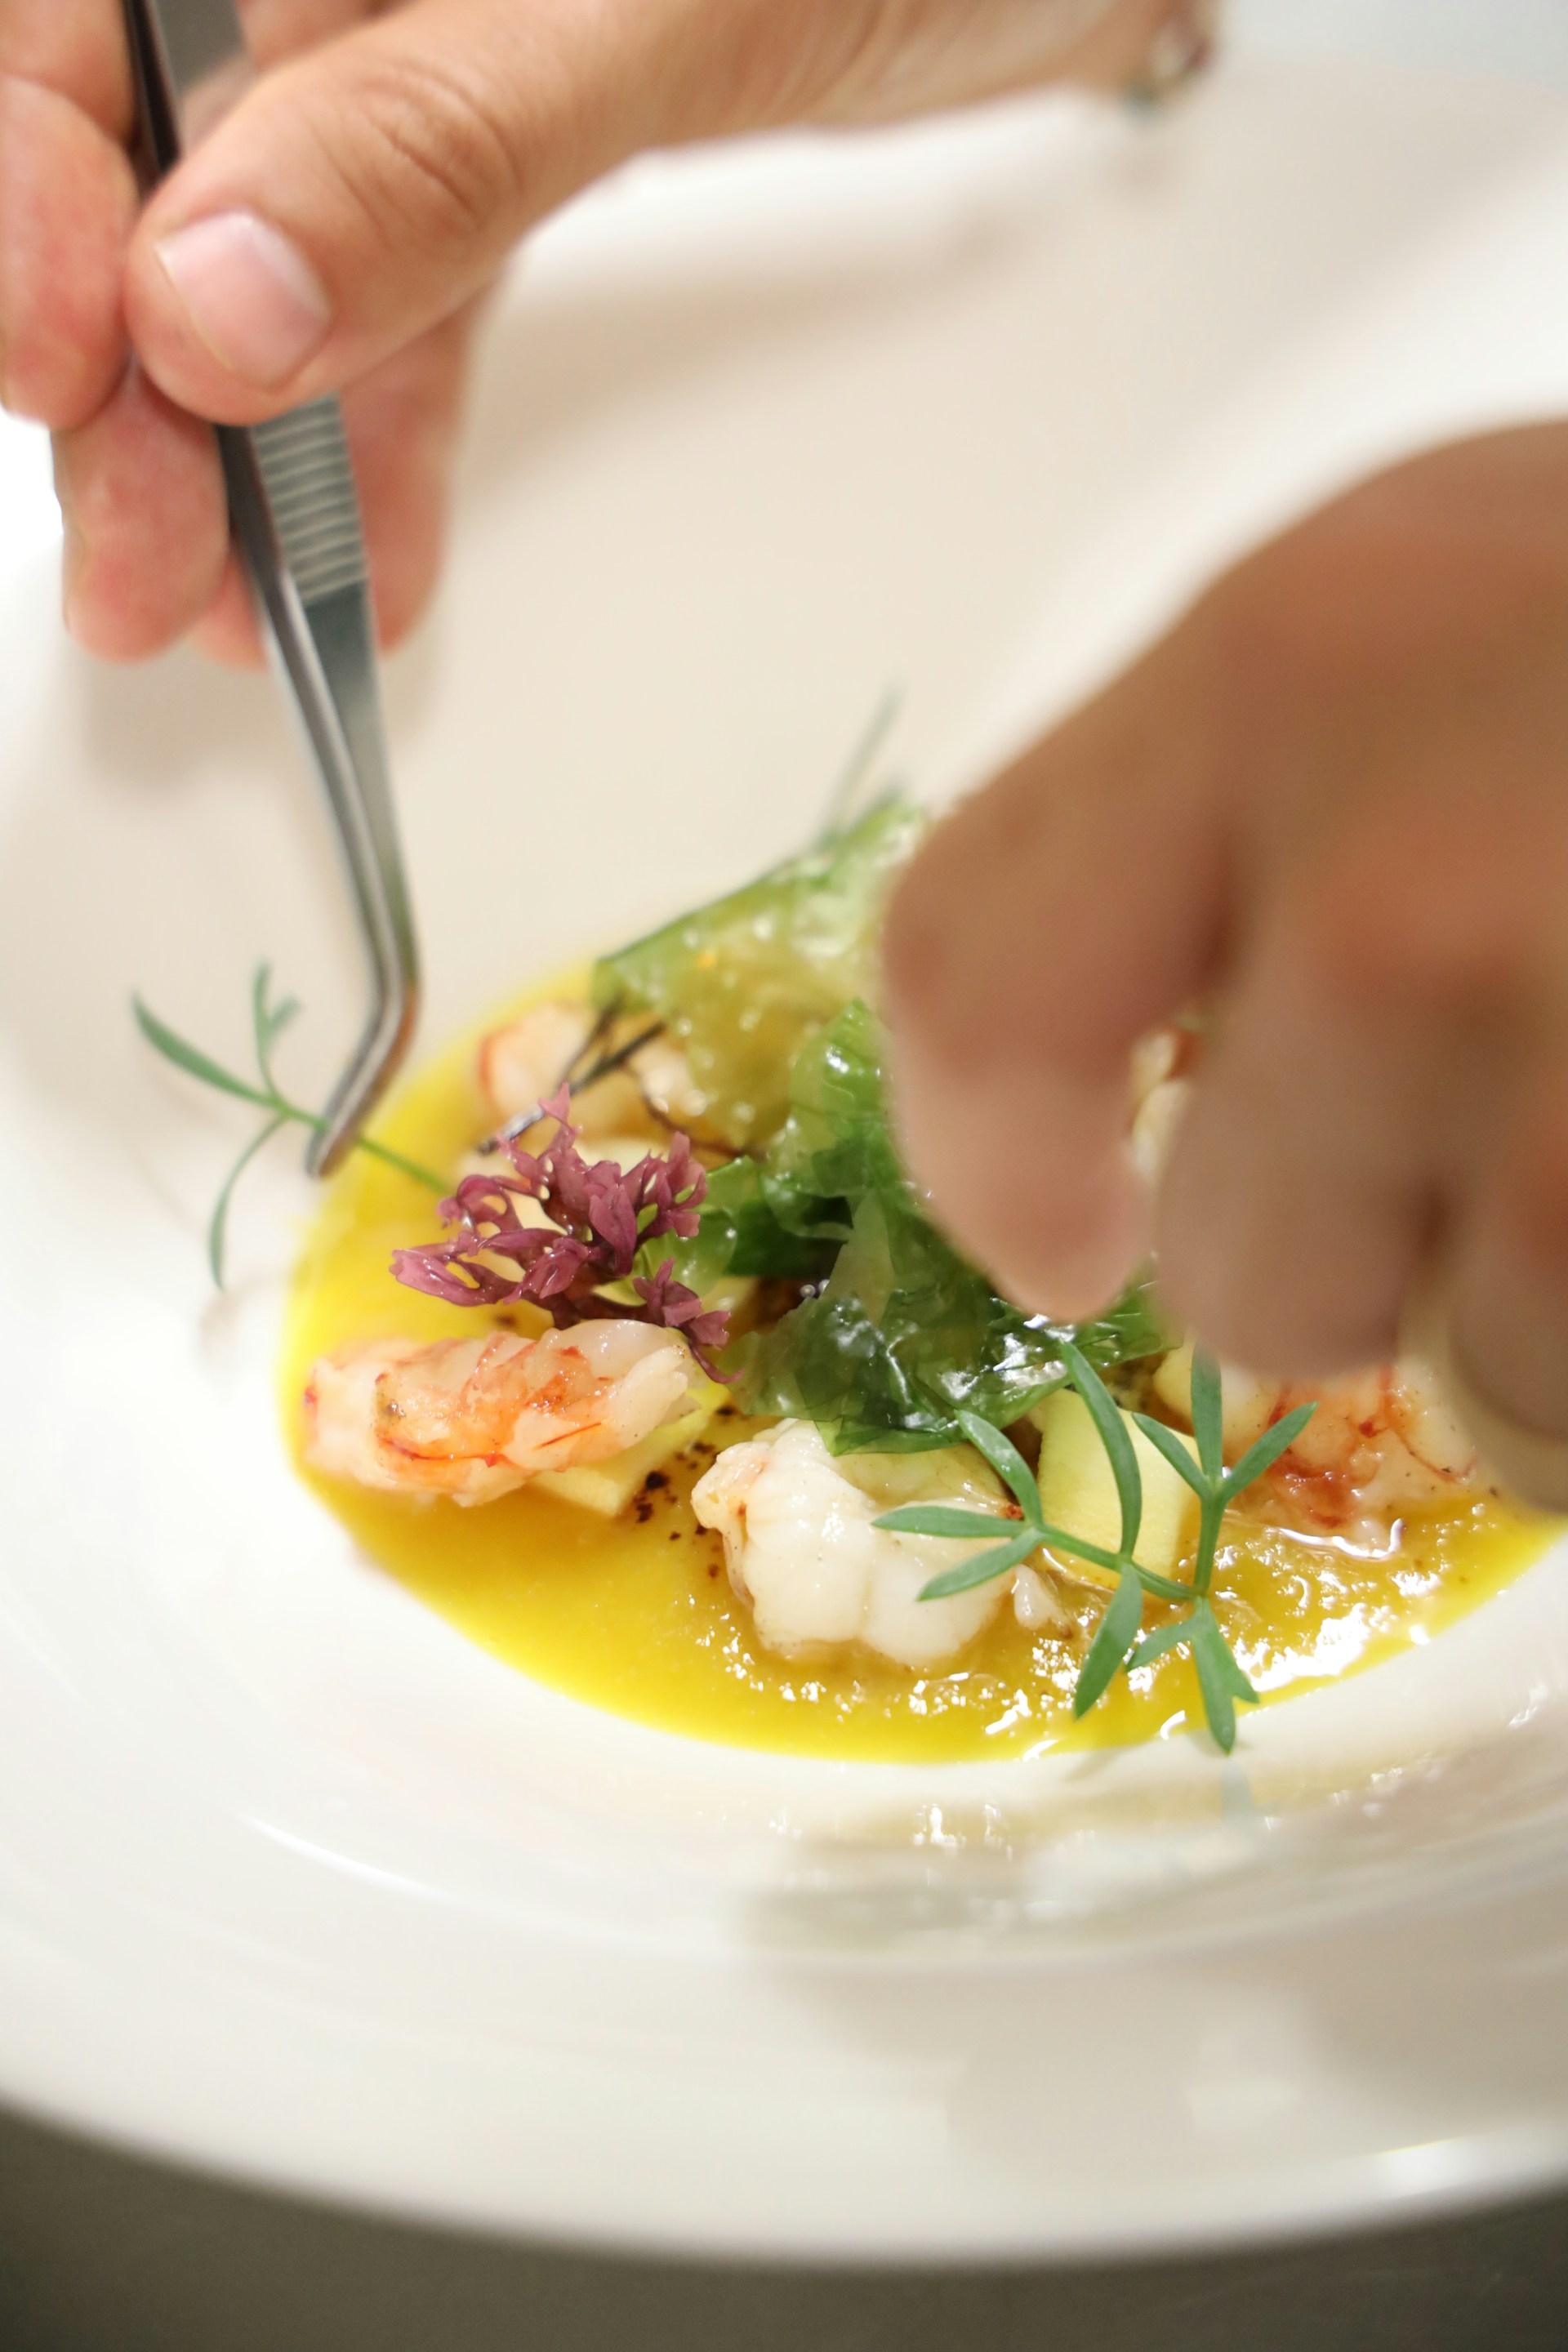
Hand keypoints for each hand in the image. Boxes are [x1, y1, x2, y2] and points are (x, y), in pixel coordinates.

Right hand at [0, 0, 1198, 664]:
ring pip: (262, 254)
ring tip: (228, 614)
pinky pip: (402, 300)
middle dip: (123, 377)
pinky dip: (383, 441)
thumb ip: (434, 138)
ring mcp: (410, 40)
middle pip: (147, 155)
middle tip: (138, 567)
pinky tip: (370, 573)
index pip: (70, 13)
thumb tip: (211, 304)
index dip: (28, 193)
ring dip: (238, 452)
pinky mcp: (501, 135)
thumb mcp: (666, 3)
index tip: (54, 367)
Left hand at [884, 421, 1567, 1445]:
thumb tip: (1111, 1090)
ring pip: (1478, 1384)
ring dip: (1551, 1325)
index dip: (992, 1158)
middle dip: (1345, 1269)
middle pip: (1240, 1260)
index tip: (1062, 1241)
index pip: (983, 975)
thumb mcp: (1460, 605)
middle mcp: (1411, 885)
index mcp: (1289, 674)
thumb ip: (1248, 815)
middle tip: (1498, 1149)